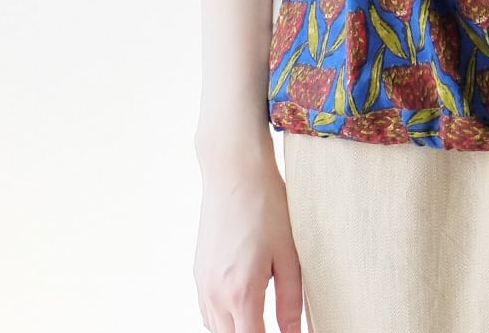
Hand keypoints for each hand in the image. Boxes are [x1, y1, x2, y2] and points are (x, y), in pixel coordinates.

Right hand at [194, 142, 305, 332]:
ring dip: (236, 329)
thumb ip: (290, 302)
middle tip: (273, 323)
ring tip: (260, 318)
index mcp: (241, 293)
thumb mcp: (288, 254)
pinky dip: (223, 318)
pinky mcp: (198, 272)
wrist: (234, 172)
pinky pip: (207, 311)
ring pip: (216, 328)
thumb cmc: (267, 207)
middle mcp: (215, 294)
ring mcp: (203, 284)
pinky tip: (241, 305)